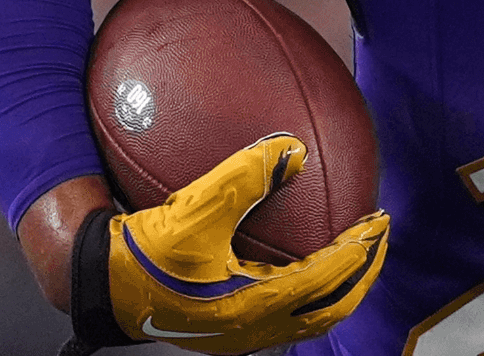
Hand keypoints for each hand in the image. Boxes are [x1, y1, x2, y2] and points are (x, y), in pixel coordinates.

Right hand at [94, 134, 388, 354]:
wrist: (102, 286)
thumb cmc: (146, 252)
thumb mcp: (196, 208)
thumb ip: (246, 175)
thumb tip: (294, 149)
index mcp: (257, 304)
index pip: (330, 278)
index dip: (361, 249)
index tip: (381, 220)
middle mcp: (257, 328)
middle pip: (334, 308)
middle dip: (363, 273)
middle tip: (378, 238)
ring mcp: (244, 335)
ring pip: (313, 317)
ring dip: (340, 285)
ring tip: (353, 253)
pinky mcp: (230, 331)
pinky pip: (289, 315)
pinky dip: (312, 290)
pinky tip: (305, 263)